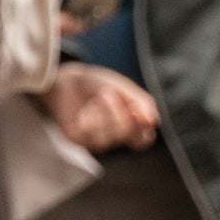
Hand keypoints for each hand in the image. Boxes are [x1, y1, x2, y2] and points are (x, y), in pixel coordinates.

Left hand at [46, 60, 162, 152]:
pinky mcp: (76, 139)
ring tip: (98, 97)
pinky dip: (90, 117)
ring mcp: (93, 141)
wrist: (65, 78)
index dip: (144, 127)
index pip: (143, 141)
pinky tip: (86, 108)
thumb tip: (154, 122)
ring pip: (110, 137)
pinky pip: (90, 135)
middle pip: (128, 137)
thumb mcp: (124, 88)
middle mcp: (111, 138)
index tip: (135, 107)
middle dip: (121, 113)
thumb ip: (142, 103)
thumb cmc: (98, 84)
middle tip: (108, 93)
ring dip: (105, 112)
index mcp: (128, 127)